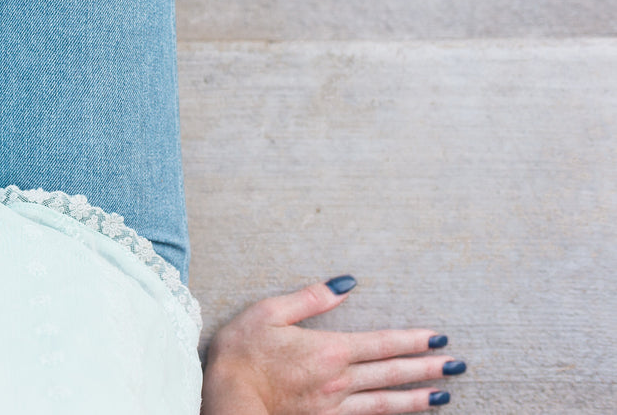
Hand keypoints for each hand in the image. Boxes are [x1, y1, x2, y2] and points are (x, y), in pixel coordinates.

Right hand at [201, 277, 465, 414]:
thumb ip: (309, 298)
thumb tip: (344, 283)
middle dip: (427, 368)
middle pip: (391, 373)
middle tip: (458, 365)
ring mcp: (334, 406)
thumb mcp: (268, 313)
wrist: (228, 400)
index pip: (382, 343)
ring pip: (386, 403)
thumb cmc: (242, 354)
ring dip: (417, 398)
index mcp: (329, 349)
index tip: (439, 338)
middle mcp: (339, 380)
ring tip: (444, 395)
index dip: (413, 340)